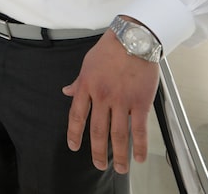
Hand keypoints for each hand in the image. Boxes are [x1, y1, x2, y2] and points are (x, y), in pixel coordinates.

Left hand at [62, 29, 158, 173]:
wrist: (133, 39)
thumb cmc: (109, 49)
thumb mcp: (88, 63)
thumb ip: (78, 81)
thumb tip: (66, 91)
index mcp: (87, 86)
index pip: (76, 115)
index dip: (74, 134)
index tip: (74, 147)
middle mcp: (102, 96)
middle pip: (97, 130)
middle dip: (97, 151)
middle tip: (99, 164)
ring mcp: (122, 100)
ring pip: (119, 135)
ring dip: (118, 155)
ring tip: (119, 168)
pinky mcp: (140, 102)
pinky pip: (140, 129)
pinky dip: (140, 146)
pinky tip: (139, 158)